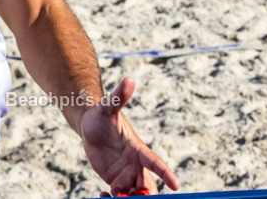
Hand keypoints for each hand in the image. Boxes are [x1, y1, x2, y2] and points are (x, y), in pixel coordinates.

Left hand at [80, 78, 179, 195]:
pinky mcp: (116, 181)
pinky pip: (121, 197)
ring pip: (136, 194)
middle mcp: (136, 164)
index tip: (176, 185)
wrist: (90, 127)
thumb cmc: (100, 115)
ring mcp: (127, 174)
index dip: (166, 173)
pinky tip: (103, 196)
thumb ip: (119, 97)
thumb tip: (129, 79)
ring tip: (113, 197)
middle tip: (133, 198)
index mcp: (138, 149)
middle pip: (149, 186)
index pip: (155, 163)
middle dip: (146, 196)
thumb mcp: (107, 108)